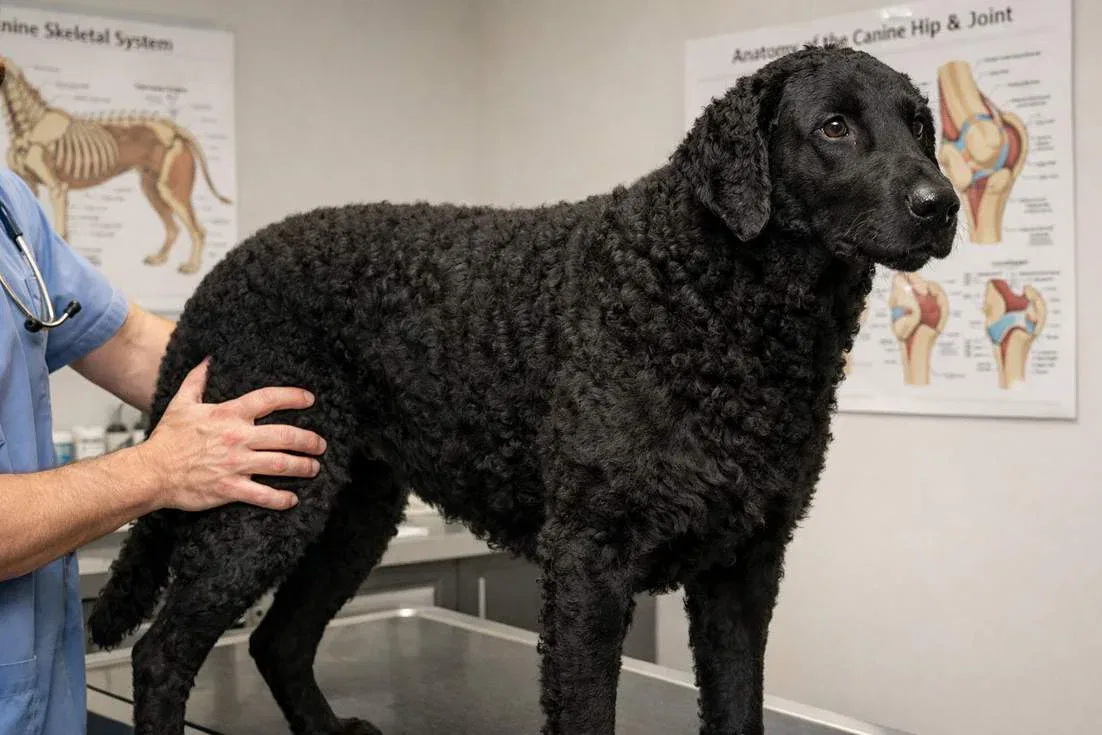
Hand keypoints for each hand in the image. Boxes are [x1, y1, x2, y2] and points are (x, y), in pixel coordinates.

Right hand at [137, 357, 326, 511]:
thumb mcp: (181, 403)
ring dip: (302, 466)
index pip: (268, 399)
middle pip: (284, 435)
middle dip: (308, 440)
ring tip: (314, 467)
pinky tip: (292, 499)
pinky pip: (262, 494)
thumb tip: (207, 359)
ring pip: (279, 464)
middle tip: (320, 444)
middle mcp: (237, 438)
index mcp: (228, 415)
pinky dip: (280, 499)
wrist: (151, 472)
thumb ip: (197, 380)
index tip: (309, 399)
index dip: (293, 397)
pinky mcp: (229, 489)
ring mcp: (235, 464)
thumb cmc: (167, 439)